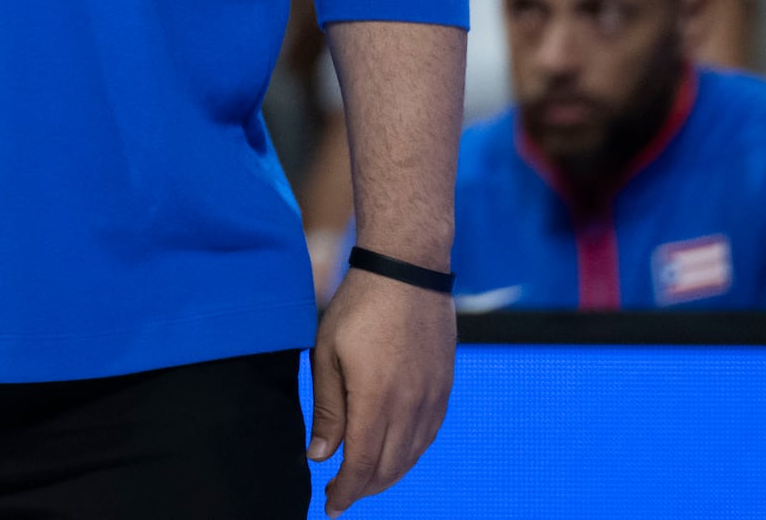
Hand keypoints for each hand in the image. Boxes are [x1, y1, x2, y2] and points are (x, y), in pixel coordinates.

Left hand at [308, 266, 455, 513]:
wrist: (408, 269)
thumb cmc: (358, 306)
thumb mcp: (327, 353)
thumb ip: (326, 408)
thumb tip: (321, 456)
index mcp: (377, 400)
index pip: (362, 465)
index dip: (346, 492)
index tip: (330, 506)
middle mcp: (411, 406)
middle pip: (389, 468)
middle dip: (363, 488)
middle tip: (340, 495)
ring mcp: (432, 398)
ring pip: (411, 455)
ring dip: (387, 475)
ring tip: (363, 481)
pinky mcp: (444, 387)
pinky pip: (428, 435)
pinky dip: (409, 454)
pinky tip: (394, 455)